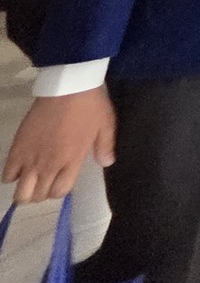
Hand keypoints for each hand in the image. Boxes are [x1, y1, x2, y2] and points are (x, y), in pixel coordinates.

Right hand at [3, 88, 114, 203]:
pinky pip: (7, 174)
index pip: (60, 192)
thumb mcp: (106, 125)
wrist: (67, 86)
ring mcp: (30, 158)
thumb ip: (105, 147)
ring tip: (31, 178)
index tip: (61, 181)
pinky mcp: (16, 148)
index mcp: (71, 160)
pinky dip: (11, 176)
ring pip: (20, 192)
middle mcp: (49, 165)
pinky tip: (19, 168)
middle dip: (42, 193)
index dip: (59, 191)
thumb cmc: (89, 105)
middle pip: (38, 196)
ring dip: (25, 190)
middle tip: (45, 180)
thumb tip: (106, 163)